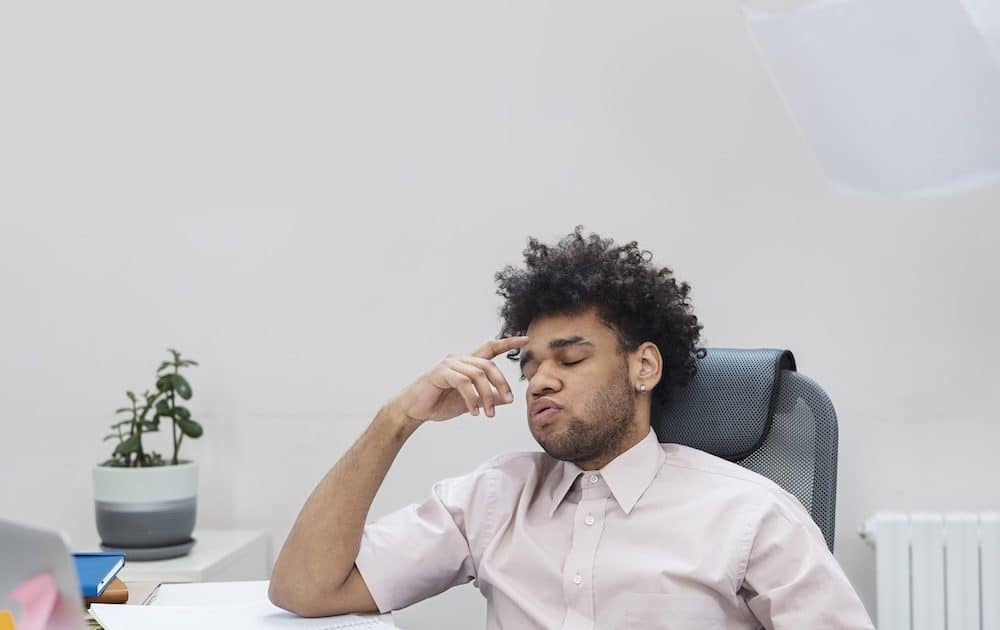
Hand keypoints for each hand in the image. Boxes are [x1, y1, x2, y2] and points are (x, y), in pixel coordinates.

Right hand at [389, 336, 529, 423]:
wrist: (414, 411)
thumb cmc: (439, 404)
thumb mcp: (470, 403)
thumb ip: (487, 398)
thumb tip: (507, 399)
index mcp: (467, 363)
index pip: (490, 349)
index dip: (508, 343)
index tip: (526, 340)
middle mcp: (459, 359)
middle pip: (488, 365)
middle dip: (501, 383)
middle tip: (508, 401)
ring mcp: (449, 364)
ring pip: (478, 375)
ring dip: (486, 396)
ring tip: (487, 414)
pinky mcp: (441, 373)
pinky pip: (463, 383)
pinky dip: (471, 398)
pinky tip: (473, 411)